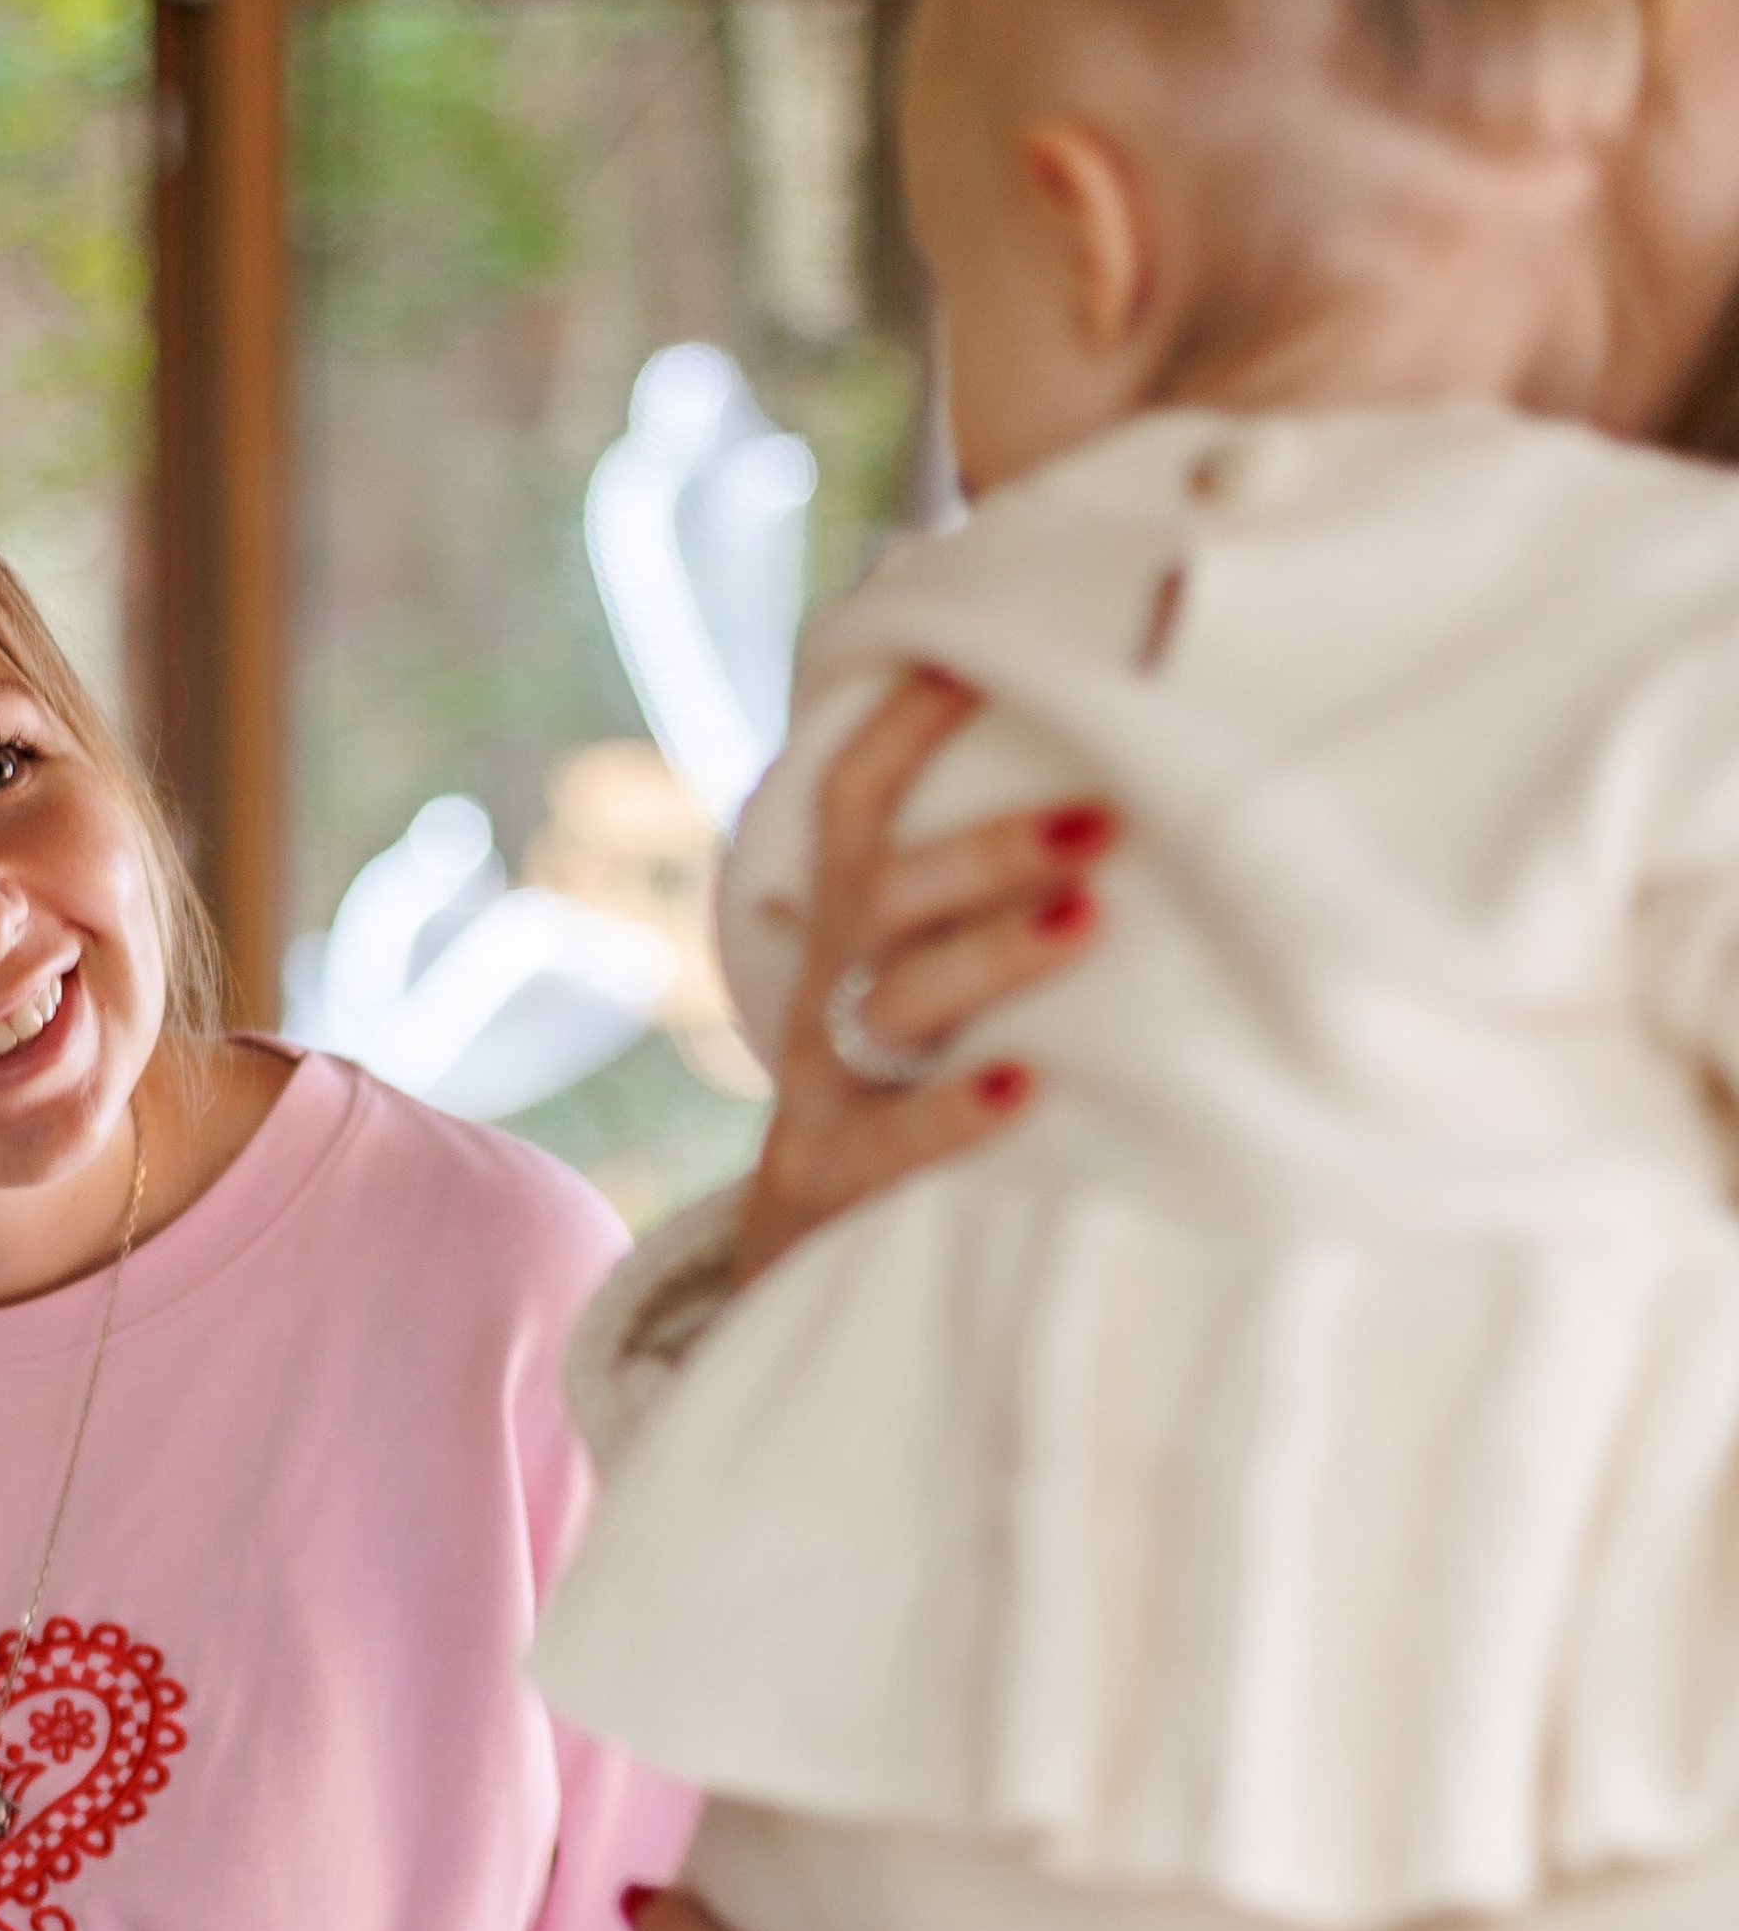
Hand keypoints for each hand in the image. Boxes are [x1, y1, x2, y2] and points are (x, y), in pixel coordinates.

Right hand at [734, 669, 1116, 1286]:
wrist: (801, 1270)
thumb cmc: (908, 1104)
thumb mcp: (929, 995)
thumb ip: (984, 910)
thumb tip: (1129, 790)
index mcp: (846, 935)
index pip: (853, 806)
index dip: (901, 729)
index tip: (980, 660)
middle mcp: (825, 997)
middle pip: (887, 897)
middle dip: (988, 847)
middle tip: (1104, 815)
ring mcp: (818, 1092)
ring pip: (892, 1004)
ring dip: (989, 954)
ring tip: (1087, 920)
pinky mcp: (826, 1186)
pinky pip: (883, 1144)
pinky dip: (949, 1116)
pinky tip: (1026, 1089)